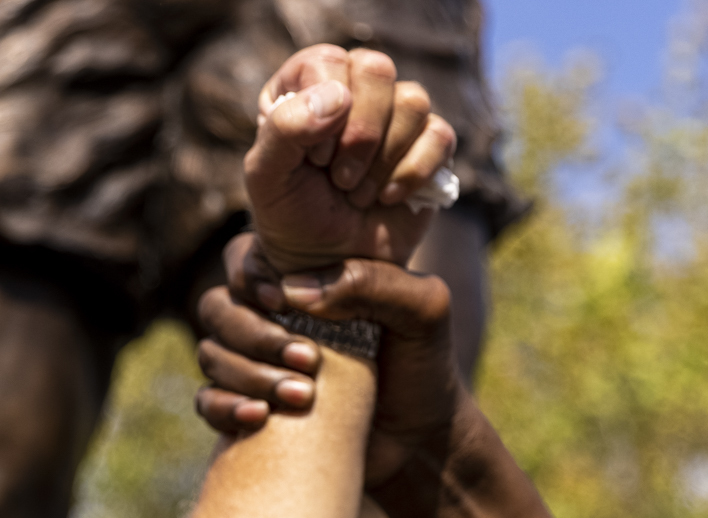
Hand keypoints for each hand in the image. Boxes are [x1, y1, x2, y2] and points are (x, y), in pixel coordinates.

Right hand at [194, 234, 465, 485]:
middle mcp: (270, 318)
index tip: (281, 302)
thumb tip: (293, 293)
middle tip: (307, 362)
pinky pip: (206, 402)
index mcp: (304, 281)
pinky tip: (259, 417)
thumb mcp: (423, 310)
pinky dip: (223, 407)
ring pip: (210, 354)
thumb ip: (372, 281)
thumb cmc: (424, 368)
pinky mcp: (247, 408)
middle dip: (253, 334)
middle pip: (218, 307)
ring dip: (246, 374)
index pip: (244, 259)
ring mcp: (254, 365)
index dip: (251, 277)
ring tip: (300, 397)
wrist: (420, 443)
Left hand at [245, 45, 456, 274]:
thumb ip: (283, 130)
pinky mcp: (428, 144)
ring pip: (413, 100)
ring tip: (357, 194)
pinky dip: (413, 172)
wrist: (328, 265)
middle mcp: (352, 89)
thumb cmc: (291, 218)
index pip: (328, 61)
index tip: (314, 160)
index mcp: (305, 85)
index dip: (326, 110)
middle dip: (360, 134)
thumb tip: (338, 96)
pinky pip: (440, 134)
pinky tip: (388, 197)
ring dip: (383, 159)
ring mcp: (394, 115)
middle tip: (339, 180)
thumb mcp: (267, 178)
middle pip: (377, 69)